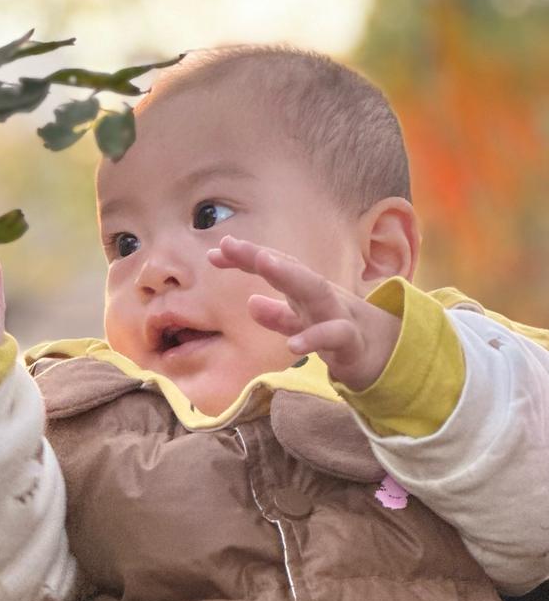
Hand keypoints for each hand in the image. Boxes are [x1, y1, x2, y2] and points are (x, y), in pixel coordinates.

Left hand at [207, 235, 399, 390]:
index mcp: (306, 291)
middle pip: (291, 269)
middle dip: (261, 255)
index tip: (214, 253)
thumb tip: (250, 303)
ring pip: (316, 290)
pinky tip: (291, 344)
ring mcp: (338, 315)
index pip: (275, 267)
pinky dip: (314, 337)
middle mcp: (321, 296)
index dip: (245, 258)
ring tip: (263, 263)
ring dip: (289, 275)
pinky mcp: (352, 342)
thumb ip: (278, 316)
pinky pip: (335, 336)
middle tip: (230, 244)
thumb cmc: (340, 333)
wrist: (387, 356)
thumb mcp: (305, 324)